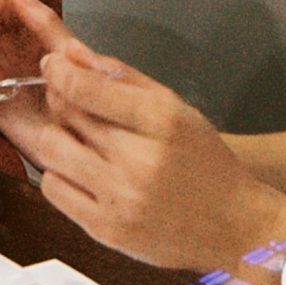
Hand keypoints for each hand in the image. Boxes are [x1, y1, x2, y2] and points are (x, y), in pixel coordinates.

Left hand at [30, 41, 285, 273]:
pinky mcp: (106, 230)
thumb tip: (73, 54)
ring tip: (73, 134)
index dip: (59, 71)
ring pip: (51, 150)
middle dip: (58, 98)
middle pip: (66, 115)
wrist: (234, 226)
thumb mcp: (175, 106)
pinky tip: (78, 168)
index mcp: (160, 120)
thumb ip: (123, 77)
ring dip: (53, 134)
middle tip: (64, 95)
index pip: (87, 88)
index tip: (52, 64)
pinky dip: (57, 172)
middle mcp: (138, 160)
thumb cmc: (204, 160)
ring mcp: (120, 199)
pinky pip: (54, 189)